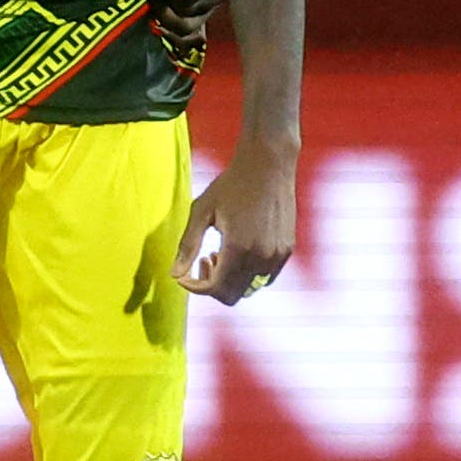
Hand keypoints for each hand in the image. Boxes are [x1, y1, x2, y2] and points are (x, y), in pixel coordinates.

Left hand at [180, 141, 296, 302]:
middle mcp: (262, 256)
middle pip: (233, 295)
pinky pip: (265, 277)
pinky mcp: (287, 250)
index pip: (215, 289)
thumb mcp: (201, 211)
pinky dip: (247, 272)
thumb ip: (187, 246)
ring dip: (230, 279)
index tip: (183, 276)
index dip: (195, 287)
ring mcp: (278, 255)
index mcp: (238, 248)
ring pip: (249, 288)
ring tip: (217, 252)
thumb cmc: (230, 185)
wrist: (268, 165)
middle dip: (211, 285)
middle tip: (202, 260)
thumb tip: (174, 275)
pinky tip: (236, 250)